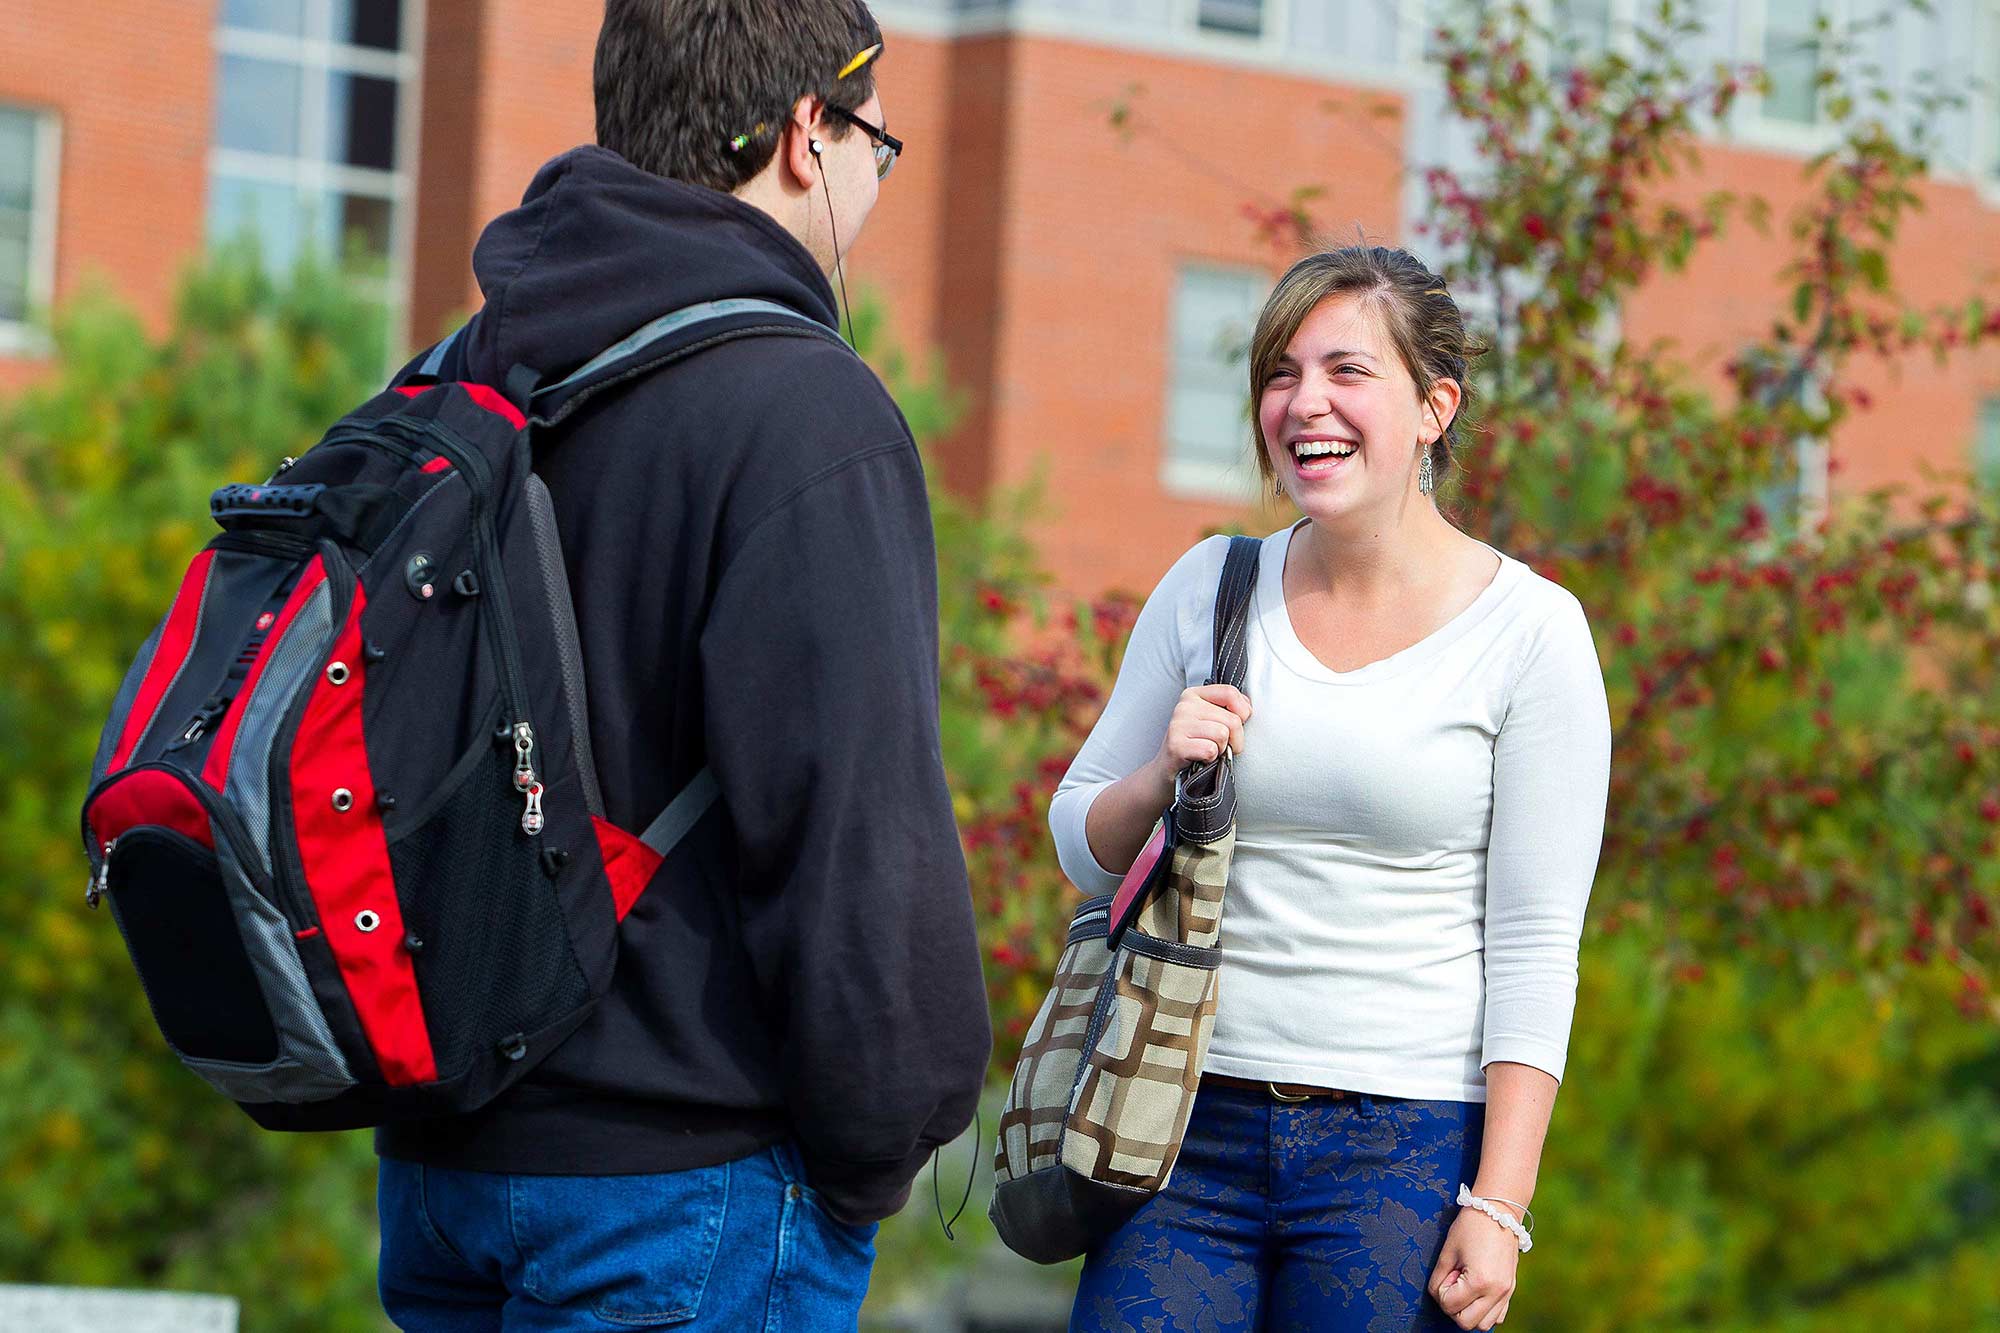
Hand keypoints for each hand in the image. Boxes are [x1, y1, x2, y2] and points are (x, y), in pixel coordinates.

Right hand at [1153, 684, 1251, 778]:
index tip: (1238, 723)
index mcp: (1194, 695)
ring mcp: (1179, 724)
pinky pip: (1210, 750)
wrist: (1170, 768)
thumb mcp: (1211, 719)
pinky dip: (1210, 759)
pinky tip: (1200, 757)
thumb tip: (1247, 710)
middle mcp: (1185, 706)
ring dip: (1221, 749)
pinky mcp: (1176, 745)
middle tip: (1220, 745)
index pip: (1230, 693)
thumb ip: (1229, 708)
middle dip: (1234, 739)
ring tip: (1208, 751)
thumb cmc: (1196, 744)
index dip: (1243, 711)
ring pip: (1222, 735)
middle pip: (1232, 720)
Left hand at [1426, 1204, 1521, 1328]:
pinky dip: (1484, 1311)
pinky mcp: (1511, 1290)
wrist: (1498, 1211)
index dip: (1440, 1292)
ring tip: (1465, 1287)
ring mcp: (1507, 1292)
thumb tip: (1438, 1294)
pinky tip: (1476, 1292)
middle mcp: (1497, 1292)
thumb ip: (1439, 1278)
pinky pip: (1497, 1316)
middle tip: (1453, 1282)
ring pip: (1483, 1324)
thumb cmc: (1470, 1227)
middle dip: (1453, 1307)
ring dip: (1469, 1312)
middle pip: (1466, 1323)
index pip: (1450, 1306)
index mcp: (1480, 1281)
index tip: (1446, 1273)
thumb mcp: (1448, 1251)